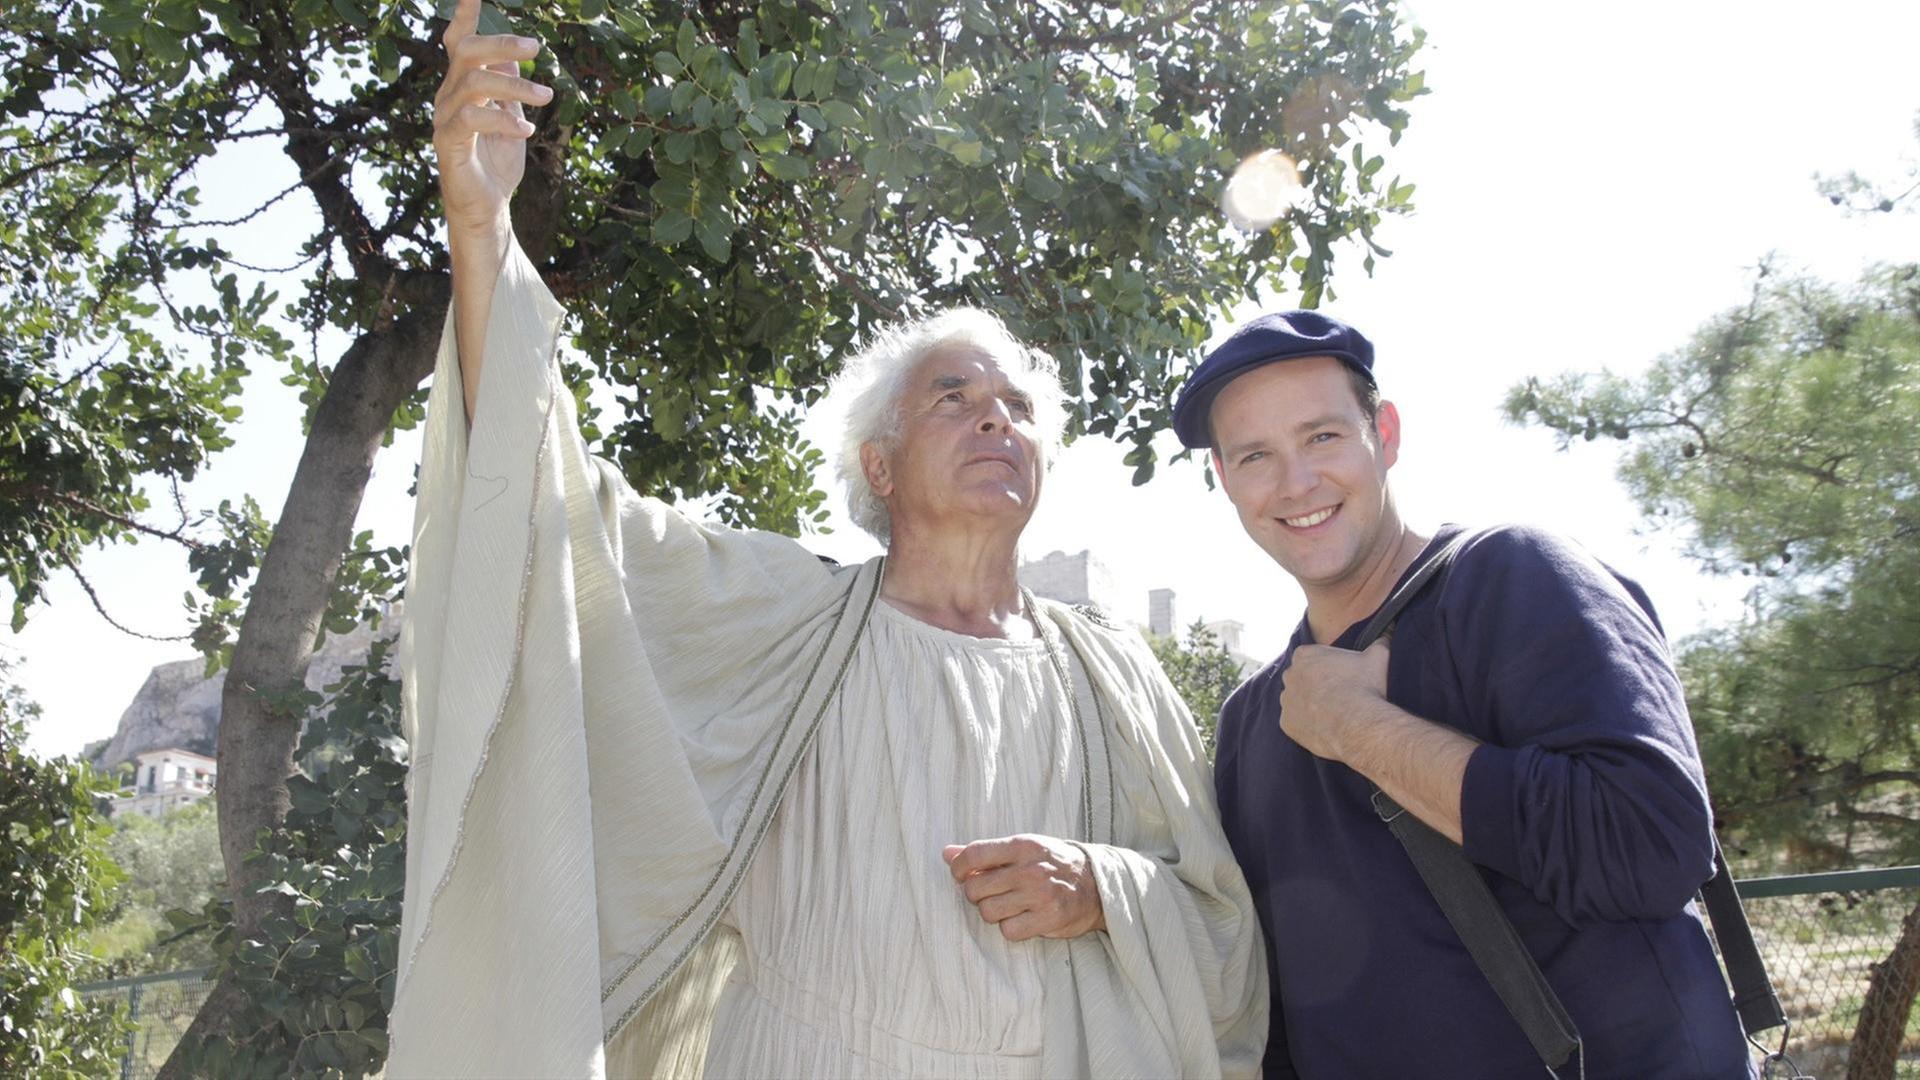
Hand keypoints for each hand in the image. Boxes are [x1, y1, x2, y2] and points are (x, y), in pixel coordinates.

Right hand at [433, 0, 550, 233]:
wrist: (487, 206)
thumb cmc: (497, 161)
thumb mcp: (510, 116)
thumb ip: (508, 86)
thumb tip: (514, 54)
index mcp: (462, 85)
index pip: (459, 42)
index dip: (466, 16)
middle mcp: (448, 95)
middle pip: (466, 52)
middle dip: (501, 43)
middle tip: (536, 48)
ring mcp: (445, 117)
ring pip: (474, 82)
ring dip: (516, 86)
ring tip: (547, 96)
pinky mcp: (447, 142)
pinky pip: (472, 118)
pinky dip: (503, 120)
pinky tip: (527, 130)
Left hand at [943, 834, 1105, 941]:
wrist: (1097, 885)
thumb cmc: (1053, 864)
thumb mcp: (1023, 848)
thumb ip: (985, 852)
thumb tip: (946, 853)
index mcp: (1021, 845)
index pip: (973, 854)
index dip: (959, 869)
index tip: (962, 877)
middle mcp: (1030, 869)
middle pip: (975, 889)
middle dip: (977, 895)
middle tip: (992, 893)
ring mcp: (1040, 895)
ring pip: (988, 912)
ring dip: (994, 912)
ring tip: (1011, 906)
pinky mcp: (1048, 919)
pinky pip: (1008, 931)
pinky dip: (1011, 928)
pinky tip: (1024, 919)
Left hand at [1278, 639, 1389, 762]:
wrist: (1358, 725)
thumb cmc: (1366, 687)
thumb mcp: (1378, 657)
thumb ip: (1380, 641)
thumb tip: (1387, 634)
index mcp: (1305, 655)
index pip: (1312, 656)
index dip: (1328, 666)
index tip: (1342, 675)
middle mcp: (1290, 675)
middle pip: (1301, 677)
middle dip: (1316, 684)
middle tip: (1339, 694)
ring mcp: (1286, 700)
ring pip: (1296, 700)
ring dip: (1310, 704)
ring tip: (1334, 712)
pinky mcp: (1286, 723)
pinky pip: (1295, 722)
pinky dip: (1307, 725)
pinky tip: (1325, 727)